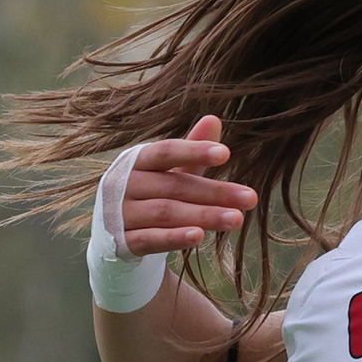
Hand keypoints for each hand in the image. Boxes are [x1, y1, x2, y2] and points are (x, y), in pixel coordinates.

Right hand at [121, 115, 258, 255]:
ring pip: (166, 213)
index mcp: (136, 161)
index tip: (226, 154)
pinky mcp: (122, 242)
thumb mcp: (169, 172)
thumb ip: (191, 151)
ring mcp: (120, 214)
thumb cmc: (149, 195)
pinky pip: (150, 239)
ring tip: (236, 219)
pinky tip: (199, 236)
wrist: (112, 235)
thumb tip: (214, 119)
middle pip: (174, 186)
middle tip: (250, 198)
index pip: (165, 152)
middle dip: (215, 192)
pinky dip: (174, 238)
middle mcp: (124, 184)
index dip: (194, 151)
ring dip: (203, 216)